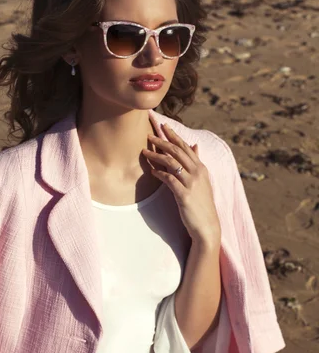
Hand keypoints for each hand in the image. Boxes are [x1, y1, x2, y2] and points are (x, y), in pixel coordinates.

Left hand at [142, 123, 220, 243]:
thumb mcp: (202, 180)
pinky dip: (160, 173)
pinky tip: (152, 171)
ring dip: (157, 155)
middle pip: (178, 151)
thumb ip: (196, 163)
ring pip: (172, 163)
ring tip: (145, 151)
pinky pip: (170, 179)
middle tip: (149, 134)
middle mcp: (198, 173)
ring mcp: (192, 183)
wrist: (207, 225)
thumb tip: (195, 145)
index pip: (186, 147)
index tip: (163, 126)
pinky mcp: (184, 195)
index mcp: (201, 168)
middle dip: (163, 141)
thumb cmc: (201, 203)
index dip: (174, 135)